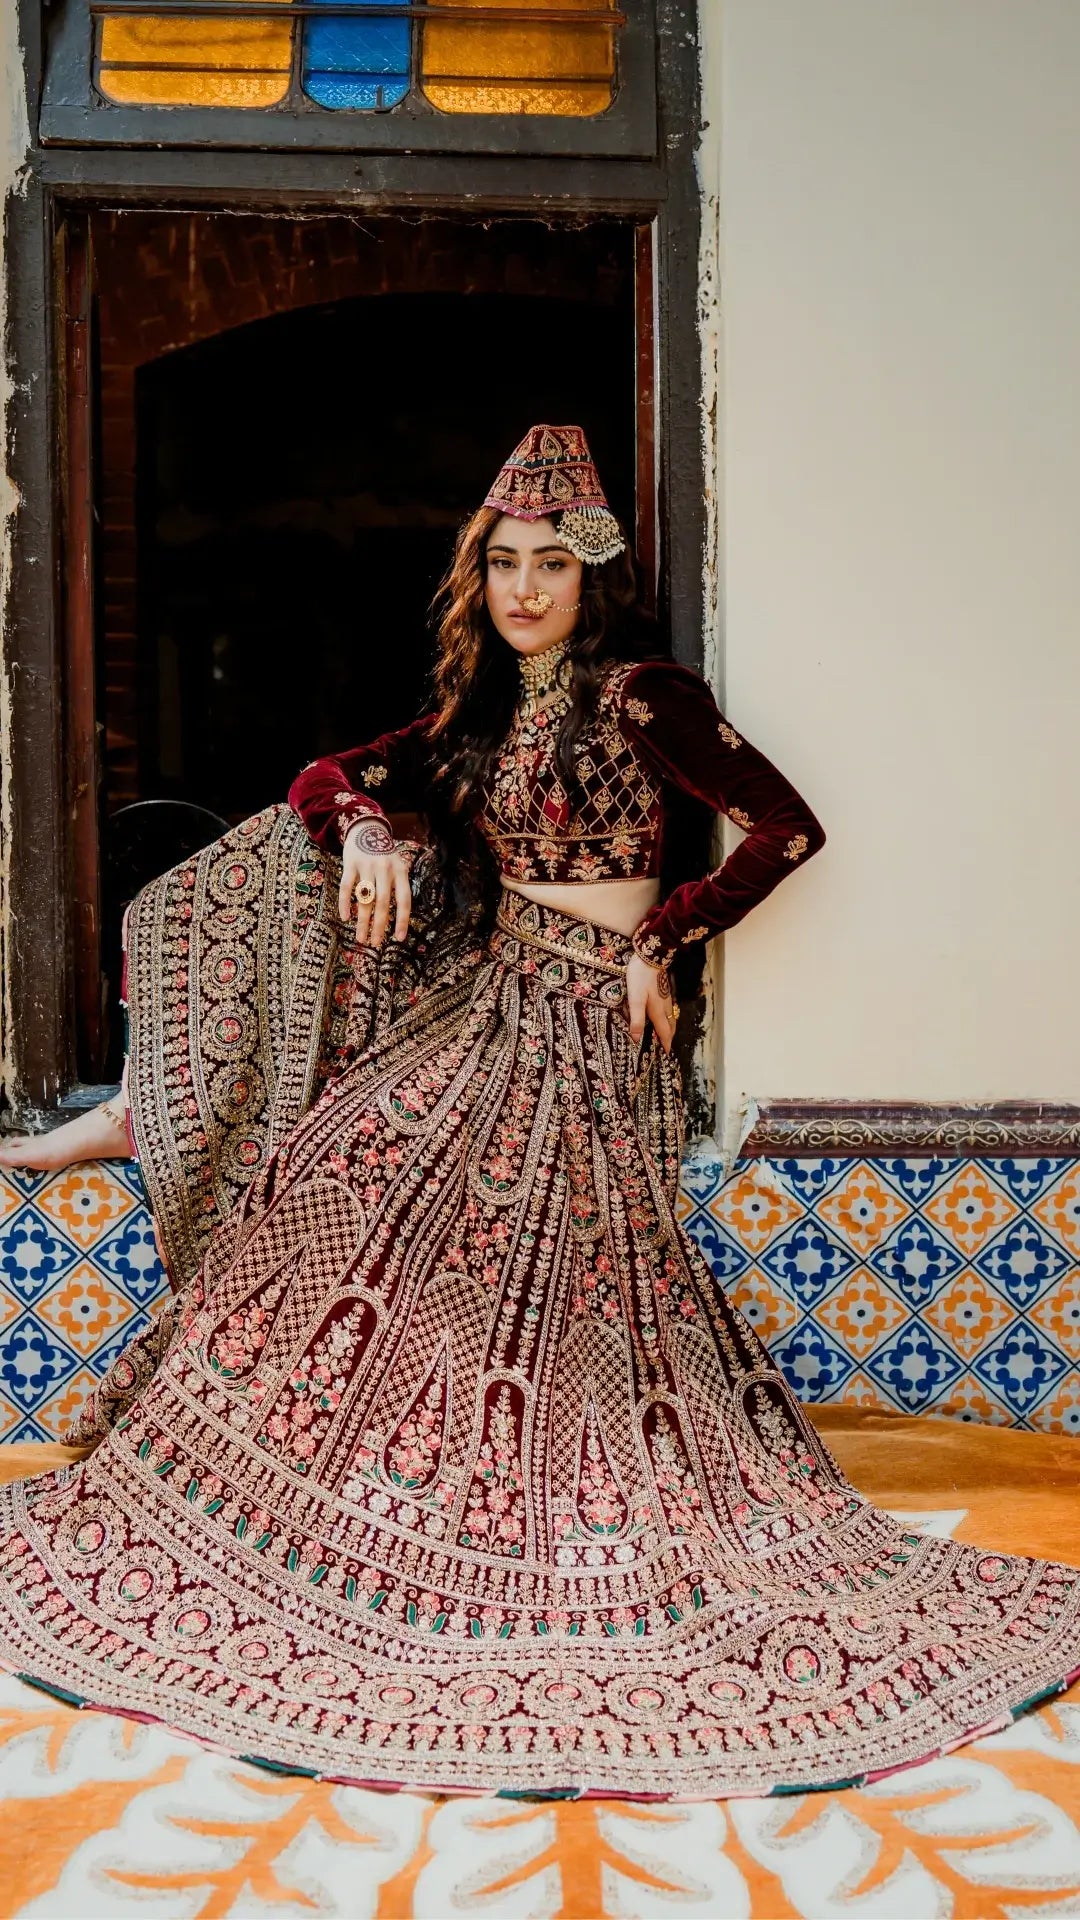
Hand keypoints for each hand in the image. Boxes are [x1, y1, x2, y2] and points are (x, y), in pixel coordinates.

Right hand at [340, 818, 412, 946]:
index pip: (404, 900)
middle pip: (383, 903)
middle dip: (379, 926)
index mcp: (400, 872)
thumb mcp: (398, 867)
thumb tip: (399, 920)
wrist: (367, 828)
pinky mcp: (350, 864)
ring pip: (365, 899)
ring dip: (362, 921)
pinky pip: (346, 887)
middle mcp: (385, 869)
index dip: (402, 920)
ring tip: (360, 937)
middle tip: (375, 943)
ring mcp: (367, 866)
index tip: (399, 938)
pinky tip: (345, 918)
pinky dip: (345, 903)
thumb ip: (398, 888)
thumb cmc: (384, 856)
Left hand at [625, 954, 677, 1054]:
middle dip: (669, 1038)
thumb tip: (637, 1038)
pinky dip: (667, 1019)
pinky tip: (661, 1017)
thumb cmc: (640, 978)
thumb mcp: (635, 999)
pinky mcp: (664, 991)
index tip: (666, 1054)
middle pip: (670, 1027)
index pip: (664, 1032)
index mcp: (658, 1011)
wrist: (650, 956)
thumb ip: (637, 1019)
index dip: (665, 1044)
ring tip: (664, 1035)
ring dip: (669, 1028)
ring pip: (670, 1018)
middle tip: (665, 1047)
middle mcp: (665, 1007)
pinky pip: (668, 1010)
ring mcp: (666, 998)